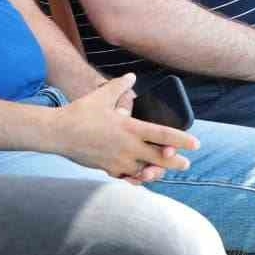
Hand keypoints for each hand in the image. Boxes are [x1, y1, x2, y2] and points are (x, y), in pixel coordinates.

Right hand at [57, 74, 197, 182]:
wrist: (58, 133)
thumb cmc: (80, 113)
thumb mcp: (101, 96)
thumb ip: (119, 86)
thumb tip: (131, 76)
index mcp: (129, 128)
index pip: (163, 135)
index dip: (181, 140)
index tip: (196, 145)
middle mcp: (127, 148)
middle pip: (159, 159)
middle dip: (175, 163)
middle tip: (185, 164)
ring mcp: (118, 161)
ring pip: (144, 171)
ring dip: (156, 172)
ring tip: (162, 171)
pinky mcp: (108, 169)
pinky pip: (127, 177)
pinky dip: (135, 178)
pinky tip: (140, 176)